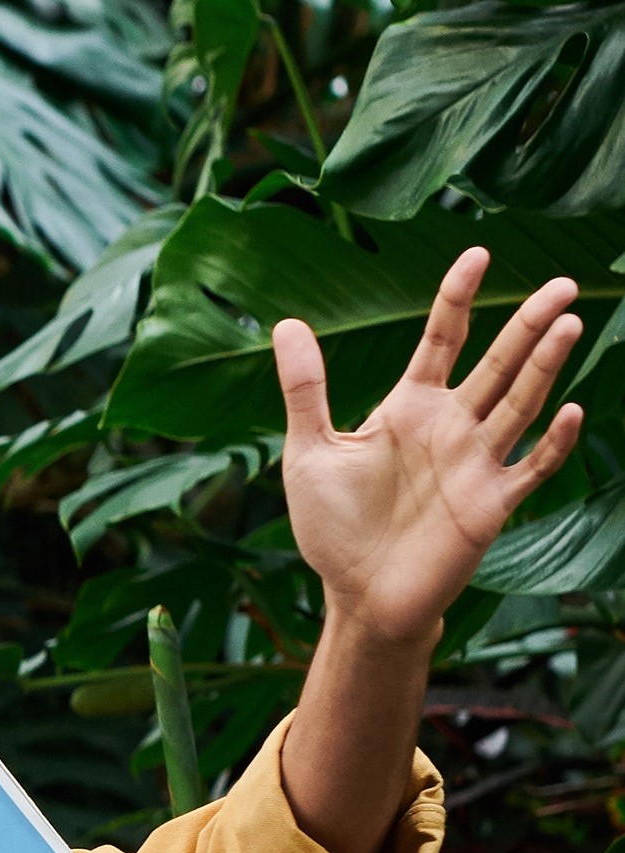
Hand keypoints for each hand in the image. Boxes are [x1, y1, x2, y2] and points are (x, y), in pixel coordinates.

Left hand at [279, 249, 587, 646]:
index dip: (457, 298)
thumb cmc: (334, 526)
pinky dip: (552, 442)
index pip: (442, 340)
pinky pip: (531, 467)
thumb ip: (305, 389)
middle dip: (528, 324)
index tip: (477, 253)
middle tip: (561, 284)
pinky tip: (572, 411)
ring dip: (546, 367)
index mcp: (409, 407)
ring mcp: (476, 463)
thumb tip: (285, 323)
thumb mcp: (309, 451)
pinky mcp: (490, 504)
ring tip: (568, 323)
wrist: (357, 595)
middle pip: (498, 363)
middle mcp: (451, 427)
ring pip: (521, 403)